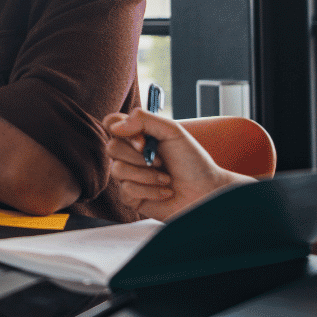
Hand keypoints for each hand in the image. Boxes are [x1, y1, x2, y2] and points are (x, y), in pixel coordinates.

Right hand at [102, 109, 251, 221]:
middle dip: (139, 156)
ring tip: (166, 178)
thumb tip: (114, 126)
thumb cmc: (192, 161)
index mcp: (138, 136)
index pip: (111, 123)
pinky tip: (164, 191)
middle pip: (112, 147)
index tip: (143, 140)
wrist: (205, 190)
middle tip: (160, 161)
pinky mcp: (131, 197)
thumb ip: (143, 119)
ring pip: (117, 170)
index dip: (121, 129)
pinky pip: (126, 190)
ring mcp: (129, 176)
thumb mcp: (172, 131)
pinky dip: (151, 191)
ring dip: (147, 175)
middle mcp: (130, 155)